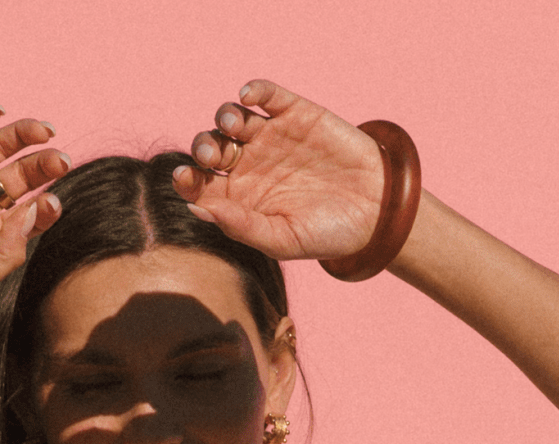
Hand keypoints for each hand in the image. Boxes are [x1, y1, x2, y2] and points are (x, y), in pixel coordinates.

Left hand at [172, 80, 387, 266]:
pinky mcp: (294, 113)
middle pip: (211, 147)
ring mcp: (270, 136)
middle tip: (210, 154)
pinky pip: (267, 95)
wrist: (375, 211)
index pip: (200, 185)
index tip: (183, 177)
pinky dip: (255, 90)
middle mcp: (248, 165)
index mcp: (238, 199)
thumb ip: (241, 226)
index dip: (186, 179)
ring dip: (224, 118)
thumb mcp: (282, 239)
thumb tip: (197, 210)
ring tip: (232, 127)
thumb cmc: (326, 234)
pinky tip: (249, 96)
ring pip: (232, 119)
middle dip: (204, 147)